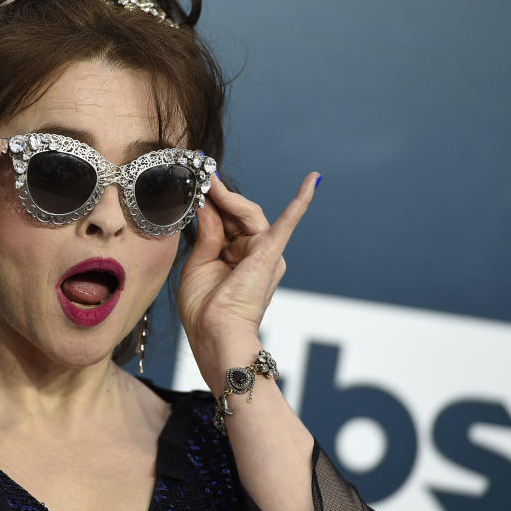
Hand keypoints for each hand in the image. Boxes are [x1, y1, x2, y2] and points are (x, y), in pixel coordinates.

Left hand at [177, 172, 319, 378]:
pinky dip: (300, 202)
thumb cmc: (205, 310)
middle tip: (201, 176)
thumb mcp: (199, 264)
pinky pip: (287, 224)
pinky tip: (312, 181)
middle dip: (220, 196)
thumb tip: (205, 204)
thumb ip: (207, 233)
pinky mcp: (270, 254)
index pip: (227, 221)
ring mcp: (265, 253)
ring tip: (209, 183)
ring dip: (229, 197)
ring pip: (249, 214)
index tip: (198, 182)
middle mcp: (256, 253)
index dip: (213, 202)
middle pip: (239, 214)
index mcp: (237, 257)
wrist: (215, 334)